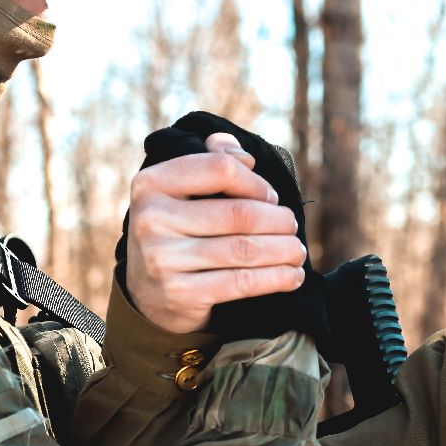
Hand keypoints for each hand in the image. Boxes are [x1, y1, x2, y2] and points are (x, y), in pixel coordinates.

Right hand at [126, 133, 306, 332]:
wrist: (148, 294)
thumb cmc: (176, 232)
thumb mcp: (181, 194)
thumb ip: (211, 163)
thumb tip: (242, 151)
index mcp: (151, 183)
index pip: (220, 169)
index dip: (256, 182)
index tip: (271, 197)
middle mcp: (150, 219)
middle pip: (238, 213)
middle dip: (278, 220)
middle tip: (292, 226)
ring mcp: (162, 259)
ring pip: (245, 249)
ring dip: (284, 250)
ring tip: (297, 251)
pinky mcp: (180, 294)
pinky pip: (243, 282)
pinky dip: (277, 278)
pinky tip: (292, 276)